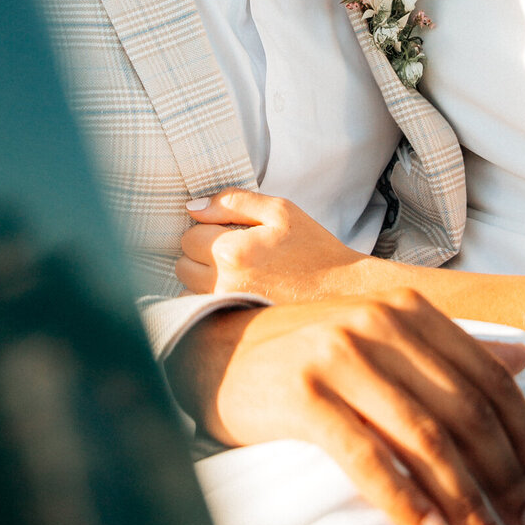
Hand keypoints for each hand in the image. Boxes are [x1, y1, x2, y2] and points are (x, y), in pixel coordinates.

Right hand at [166, 291, 524, 524]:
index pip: (485, 374)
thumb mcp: (383, 340)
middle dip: (501, 474)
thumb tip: (524, 358)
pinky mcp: (303, 394)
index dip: (523, 430)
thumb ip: (451, 349)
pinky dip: (402, 498)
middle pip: (461, 409)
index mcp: (406, 310)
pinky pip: (366, 456)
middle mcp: (377, 324)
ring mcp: (338, 356)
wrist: (218, 356)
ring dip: (461, 499)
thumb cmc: (310, 353)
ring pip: (421, 436)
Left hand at [178, 188, 361, 300]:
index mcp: (232, 251)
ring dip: (201, 277)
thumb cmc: (312, 246)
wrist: (341, 291)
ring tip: (234, 270)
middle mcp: (224, 283)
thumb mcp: (279, 210)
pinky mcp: (234, 324)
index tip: (228, 231)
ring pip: (187, 288)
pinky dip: (208, 298)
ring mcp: (228, 308)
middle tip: (230, 249)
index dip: (206, 228)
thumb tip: (192, 207)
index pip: (189, 236)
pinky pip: (201, 309)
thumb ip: (233, 201)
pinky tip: (234, 289)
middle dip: (199, 253)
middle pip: (182, 264)